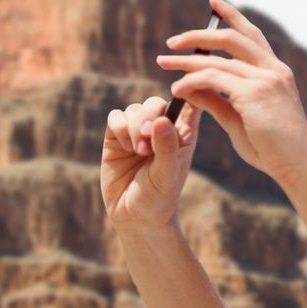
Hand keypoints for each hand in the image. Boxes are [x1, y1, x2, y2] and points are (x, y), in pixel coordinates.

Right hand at [101, 96, 197, 229]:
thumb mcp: (167, 174)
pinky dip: (119, 127)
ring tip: (139, 151)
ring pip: (135, 109)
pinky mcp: (116, 137)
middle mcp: (162, 130)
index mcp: (184, 135)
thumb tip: (161, 120)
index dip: (187, 91)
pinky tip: (126, 147)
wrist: (135, 216)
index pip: (191, 103)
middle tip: (148, 138)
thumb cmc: (160, 198)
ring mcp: (138, 132)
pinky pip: (116, 117)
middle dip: (151, 115)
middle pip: (157, 102)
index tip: (181, 92)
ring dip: (135, 126)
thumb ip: (166, 147)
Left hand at [155, 0, 306, 185]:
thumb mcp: (240, 119)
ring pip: (216, 58)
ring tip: (164, 63)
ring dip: (186, 59)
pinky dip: (190, 81)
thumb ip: (217, 100)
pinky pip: (212, 78)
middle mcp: (273, 69)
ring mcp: (265, 79)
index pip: (251, 35)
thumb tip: (190, 85)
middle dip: (199, 35)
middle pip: (232, 37)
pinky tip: (177, 90)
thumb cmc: (274, 149)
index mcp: (277, 72)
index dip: (232, 15)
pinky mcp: (253, 93)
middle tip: (173, 41)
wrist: (299, 167)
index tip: (214, 2)